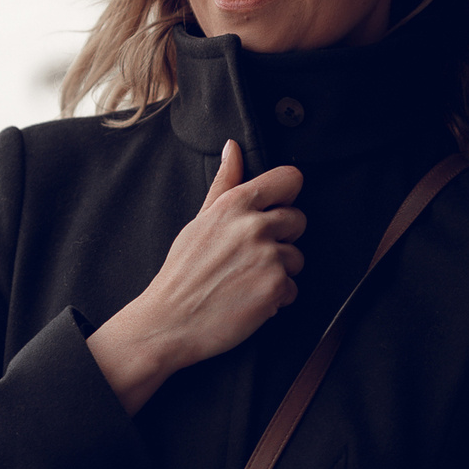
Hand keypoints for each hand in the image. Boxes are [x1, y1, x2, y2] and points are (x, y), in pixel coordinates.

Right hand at [87, 140, 303, 414]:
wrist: (169, 321)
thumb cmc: (182, 273)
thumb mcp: (199, 221)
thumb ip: (224, 182)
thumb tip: (233, 147)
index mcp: (234, 204)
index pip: (289, 179)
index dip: (286, 195)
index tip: (275, 209)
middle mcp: (254, 225)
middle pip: (298, 220)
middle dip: (282, 239)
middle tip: (251, 257)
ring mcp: (267, 256)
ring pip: (297, 258)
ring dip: (278, 272)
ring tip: (246, 281)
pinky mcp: (276, 286)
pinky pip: (293, 288)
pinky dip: (276, 298)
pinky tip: (249, 300)